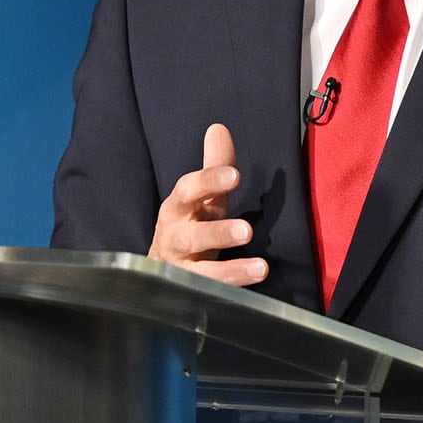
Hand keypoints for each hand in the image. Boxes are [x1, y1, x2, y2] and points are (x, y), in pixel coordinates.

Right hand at [148, 123, 267, 286]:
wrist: (161, 270)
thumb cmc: (190, 226)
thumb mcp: (203, 197)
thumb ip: (214, 166)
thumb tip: (219, 128)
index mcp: (177, 209)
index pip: (188, 191)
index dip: (208, 181)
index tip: (233, 175)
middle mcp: (175, 238)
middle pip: (191, 235)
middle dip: (217, 233)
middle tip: (245, 231)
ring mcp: (181, 269)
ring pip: (200, 272)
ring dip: (230, 271)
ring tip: (260, 268)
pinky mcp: (190, 293)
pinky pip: (209, 294)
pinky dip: (231, 292)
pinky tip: (254, 284)